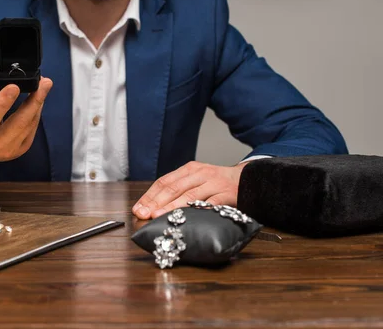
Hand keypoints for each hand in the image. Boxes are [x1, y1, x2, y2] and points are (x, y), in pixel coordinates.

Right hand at [0, 62, 52, 166]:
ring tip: (44, 86)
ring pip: (29, 125)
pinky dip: (36, 112)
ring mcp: (10, 150)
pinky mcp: (22, 150)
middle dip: (33, 101)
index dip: (3, 102)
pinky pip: (32, 128)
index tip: (15, 86)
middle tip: (44, 83)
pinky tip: (39, 99)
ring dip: (38, 104)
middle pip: (18, 124)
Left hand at [131, 161, 248, 219]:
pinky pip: (210, 204)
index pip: (164, 181)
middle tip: (142, 213)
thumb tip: (153, 206)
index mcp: (189, 169)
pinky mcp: (226, 195)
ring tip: (157, 215)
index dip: (149, 195)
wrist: (249, 179)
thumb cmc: (217, 184)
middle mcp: (200, 174)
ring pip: (189, 196)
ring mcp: (214, 183)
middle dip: (155, 202)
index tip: (138, 208)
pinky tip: (186, 217)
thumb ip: (179, 189)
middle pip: (173, 188)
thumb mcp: (197, 180)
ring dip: (171, 206)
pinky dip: (197, 210)